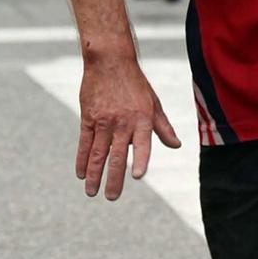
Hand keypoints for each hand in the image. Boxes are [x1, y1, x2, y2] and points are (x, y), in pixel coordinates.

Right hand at [76, 56, 180, 200]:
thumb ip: (163, 127)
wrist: (110, 61)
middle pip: (116, 156)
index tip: (137, 176)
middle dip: (113, 179)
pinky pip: (84, 143)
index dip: (139, 160)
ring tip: (92, 192)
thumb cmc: (135, 84)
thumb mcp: (154, 103)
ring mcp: (103, 121)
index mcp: (142, 120)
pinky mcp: (88, 118)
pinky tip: (81, 173)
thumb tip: (176, 145)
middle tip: (111, 197)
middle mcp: (122, 122)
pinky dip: (82, 159)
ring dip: (94, 174)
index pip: (142, 144)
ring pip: (98, 153)